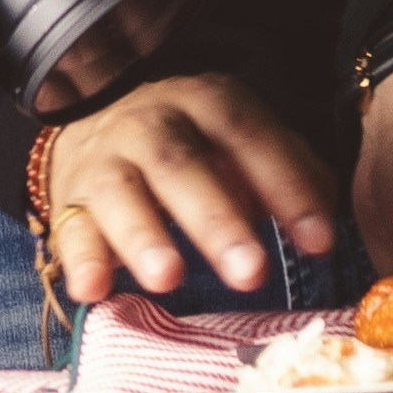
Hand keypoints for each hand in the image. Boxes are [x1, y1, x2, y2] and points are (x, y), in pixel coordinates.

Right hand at [42, 74, 345, 305]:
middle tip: (252, 273)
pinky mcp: (69, 199)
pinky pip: (71, 228)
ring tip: (169, 279)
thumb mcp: (240, 142)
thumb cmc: (191, 145)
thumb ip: (289, 173)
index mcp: (205, 103)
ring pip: (120, 192)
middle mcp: (151, 123)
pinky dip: (81, 259)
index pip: (249, 135)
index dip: (286, 185)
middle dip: (217, 220)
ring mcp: (105, 160)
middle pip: (181, 164)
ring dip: (144, 236)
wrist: (94, 123)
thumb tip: (323, 228)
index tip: (319, 242)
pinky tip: (93, 289)